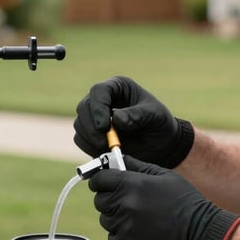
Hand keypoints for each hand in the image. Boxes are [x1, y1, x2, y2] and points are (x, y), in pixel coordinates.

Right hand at [73, 76, 193, 167]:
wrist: (160, 145)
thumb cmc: (160, 124)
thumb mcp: (155, 116)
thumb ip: (138, 115)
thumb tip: (117, 119)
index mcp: (118, 87)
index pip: (99, 91)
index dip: (98, 107)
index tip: (105, 126)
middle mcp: (102, 99)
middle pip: (84, 107)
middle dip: (91, 127)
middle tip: (104, 143)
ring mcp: (94, 116)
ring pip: (79, 124)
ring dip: (90, 138)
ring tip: (108, 148)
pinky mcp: (91, 133)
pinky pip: (80, 139)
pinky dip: (89, 147)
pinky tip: (105, 152)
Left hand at [87, 156, 239, 239]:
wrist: (199, 232)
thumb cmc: (185, 201)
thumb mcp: (164, 175)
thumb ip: (138, 166)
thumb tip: (119, 160)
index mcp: (130, 184)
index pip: (99, 180)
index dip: (101, 180)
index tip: (104, 183)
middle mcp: (123, 204)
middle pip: (100, 201)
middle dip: (110, 199)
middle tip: (126, 200)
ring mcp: (124, 227)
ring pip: (106, 220)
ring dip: (117, 218)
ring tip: (138, 217)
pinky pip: (114, 238)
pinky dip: (122, 235)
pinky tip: (140, 231)